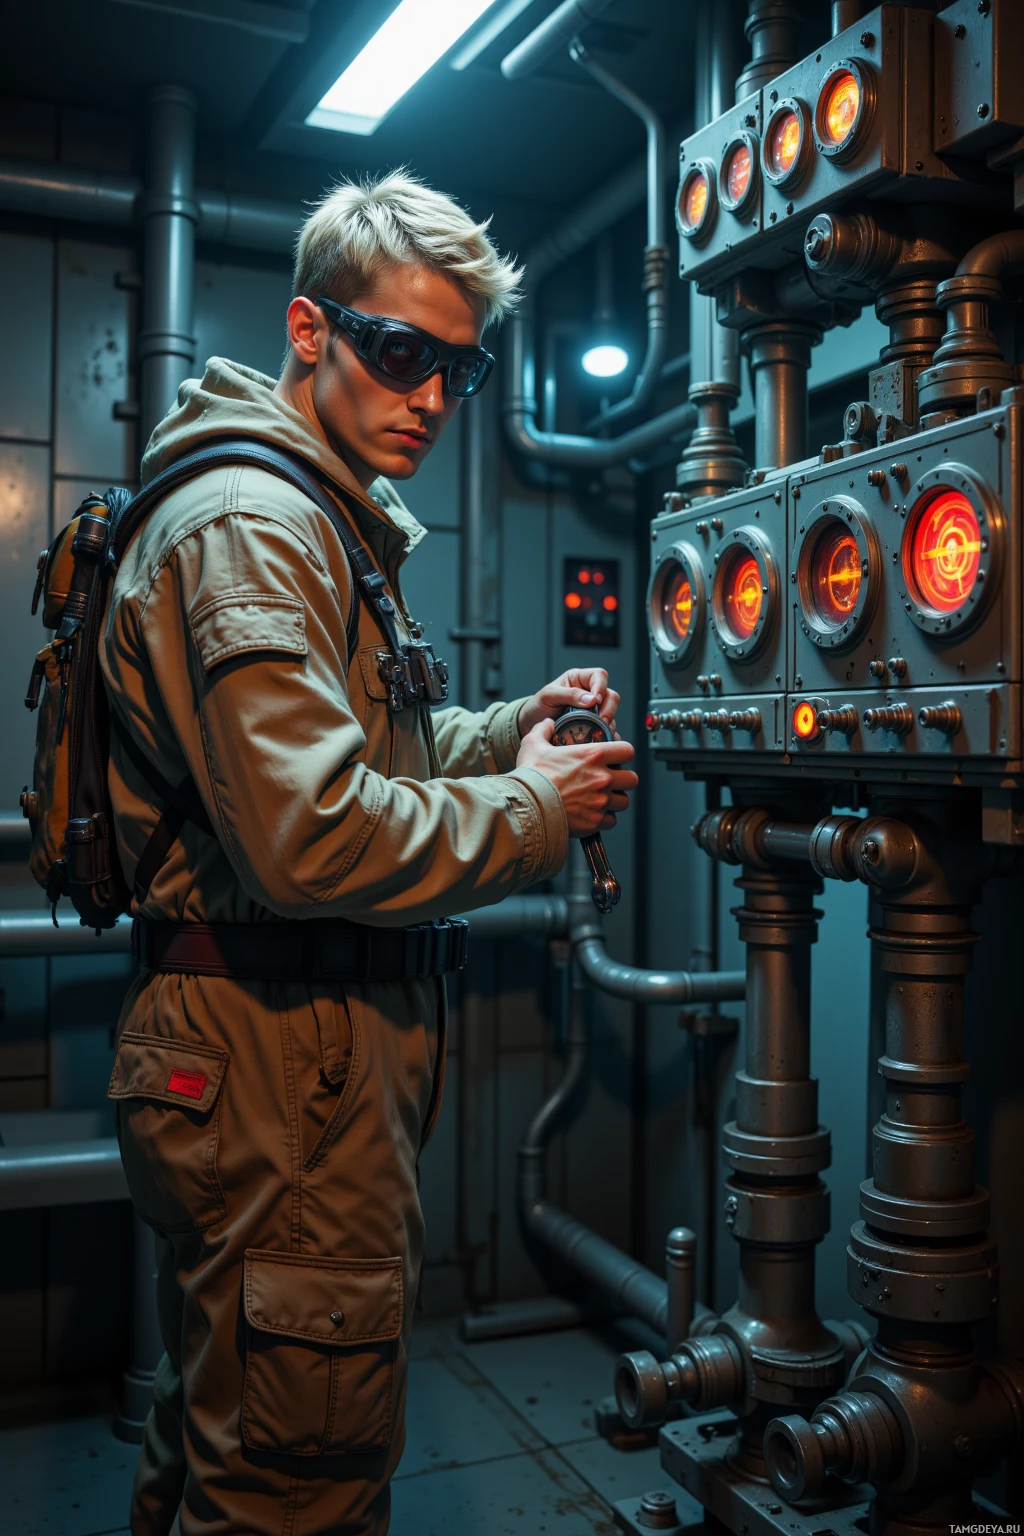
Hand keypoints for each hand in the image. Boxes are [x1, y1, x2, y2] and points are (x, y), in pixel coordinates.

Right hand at [516, 720, 637, 835]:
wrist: (526, 807)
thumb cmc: (531, 777)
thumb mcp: (533, 745)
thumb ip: (542, 730)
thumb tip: (546, 723)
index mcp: (593, 756)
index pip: (628, 751)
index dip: (622, 754)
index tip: (615, 758)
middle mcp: (602, 778)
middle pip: (632, 779)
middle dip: (622, 780)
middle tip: (609, 781)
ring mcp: (601, 801)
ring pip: (624, 801)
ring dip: (614, 800)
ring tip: (599, 799)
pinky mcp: (596, 821)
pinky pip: (611, 821)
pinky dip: (603, 819)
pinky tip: (591, 814)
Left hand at [517, 668, 619, 737]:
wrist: (531, 726)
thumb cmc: (538, 706)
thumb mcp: (549, 696)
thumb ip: (569, 694)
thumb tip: (591, 699)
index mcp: (578, 679)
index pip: (599, 676)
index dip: (601, 687)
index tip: (595, 701)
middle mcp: (588, 693)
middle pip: (610, 695)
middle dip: (608, 708)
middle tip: (601, 720)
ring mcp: (592, 711)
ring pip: (611, 713)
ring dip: (608, 723)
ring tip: (599, 732)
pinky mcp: (592, 725)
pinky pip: (606, 728)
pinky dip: (607, 735)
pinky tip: (604, 740)